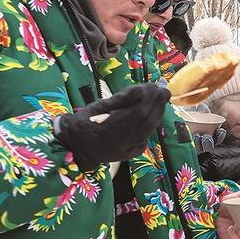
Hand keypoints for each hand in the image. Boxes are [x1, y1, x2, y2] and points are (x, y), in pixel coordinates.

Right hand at [55, 83, 169, 168]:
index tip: (154, 85)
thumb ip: (120, 99)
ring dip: (157, 113)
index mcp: (114, 126)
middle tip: (163, 91)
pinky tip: (152, 115)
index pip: (139, 110)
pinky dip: (150, 125)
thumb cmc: (85, 122)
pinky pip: (146, 137)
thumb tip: (139, 90)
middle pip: (148, 120)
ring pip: (150, 129)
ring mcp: (129, 148)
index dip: (150, 98)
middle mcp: (124, 139)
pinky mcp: (132, 153)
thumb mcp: (98, 106)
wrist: (76, 147)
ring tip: (161, 100)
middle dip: (158, 104)